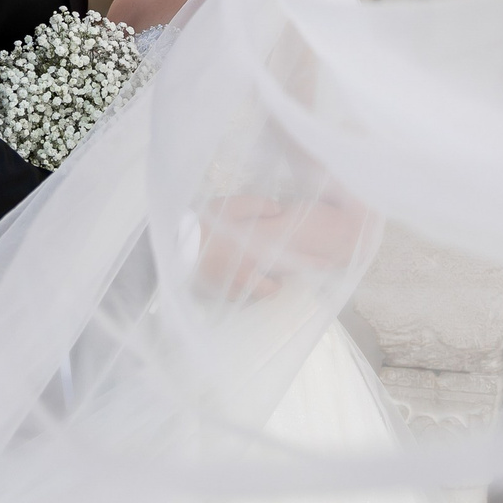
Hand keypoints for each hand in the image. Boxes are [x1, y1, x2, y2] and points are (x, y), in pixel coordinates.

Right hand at [191, 192, 373, 300]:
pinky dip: (248, 290)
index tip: (329, 264)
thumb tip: (279, 209)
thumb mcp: (230, 205)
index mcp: (256, 250)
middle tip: (303, 274)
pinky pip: (244, 297)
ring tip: (267, 274)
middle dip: (290, 279)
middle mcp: (251, 272)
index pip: (292, 261)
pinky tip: (245, 280)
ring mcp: (237, 286)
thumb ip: (257, 205)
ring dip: (268, 286)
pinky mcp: (224, 294)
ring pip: (263, 293)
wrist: (174, 248)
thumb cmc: (203, 224)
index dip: (312, 264)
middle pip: (280, 284)